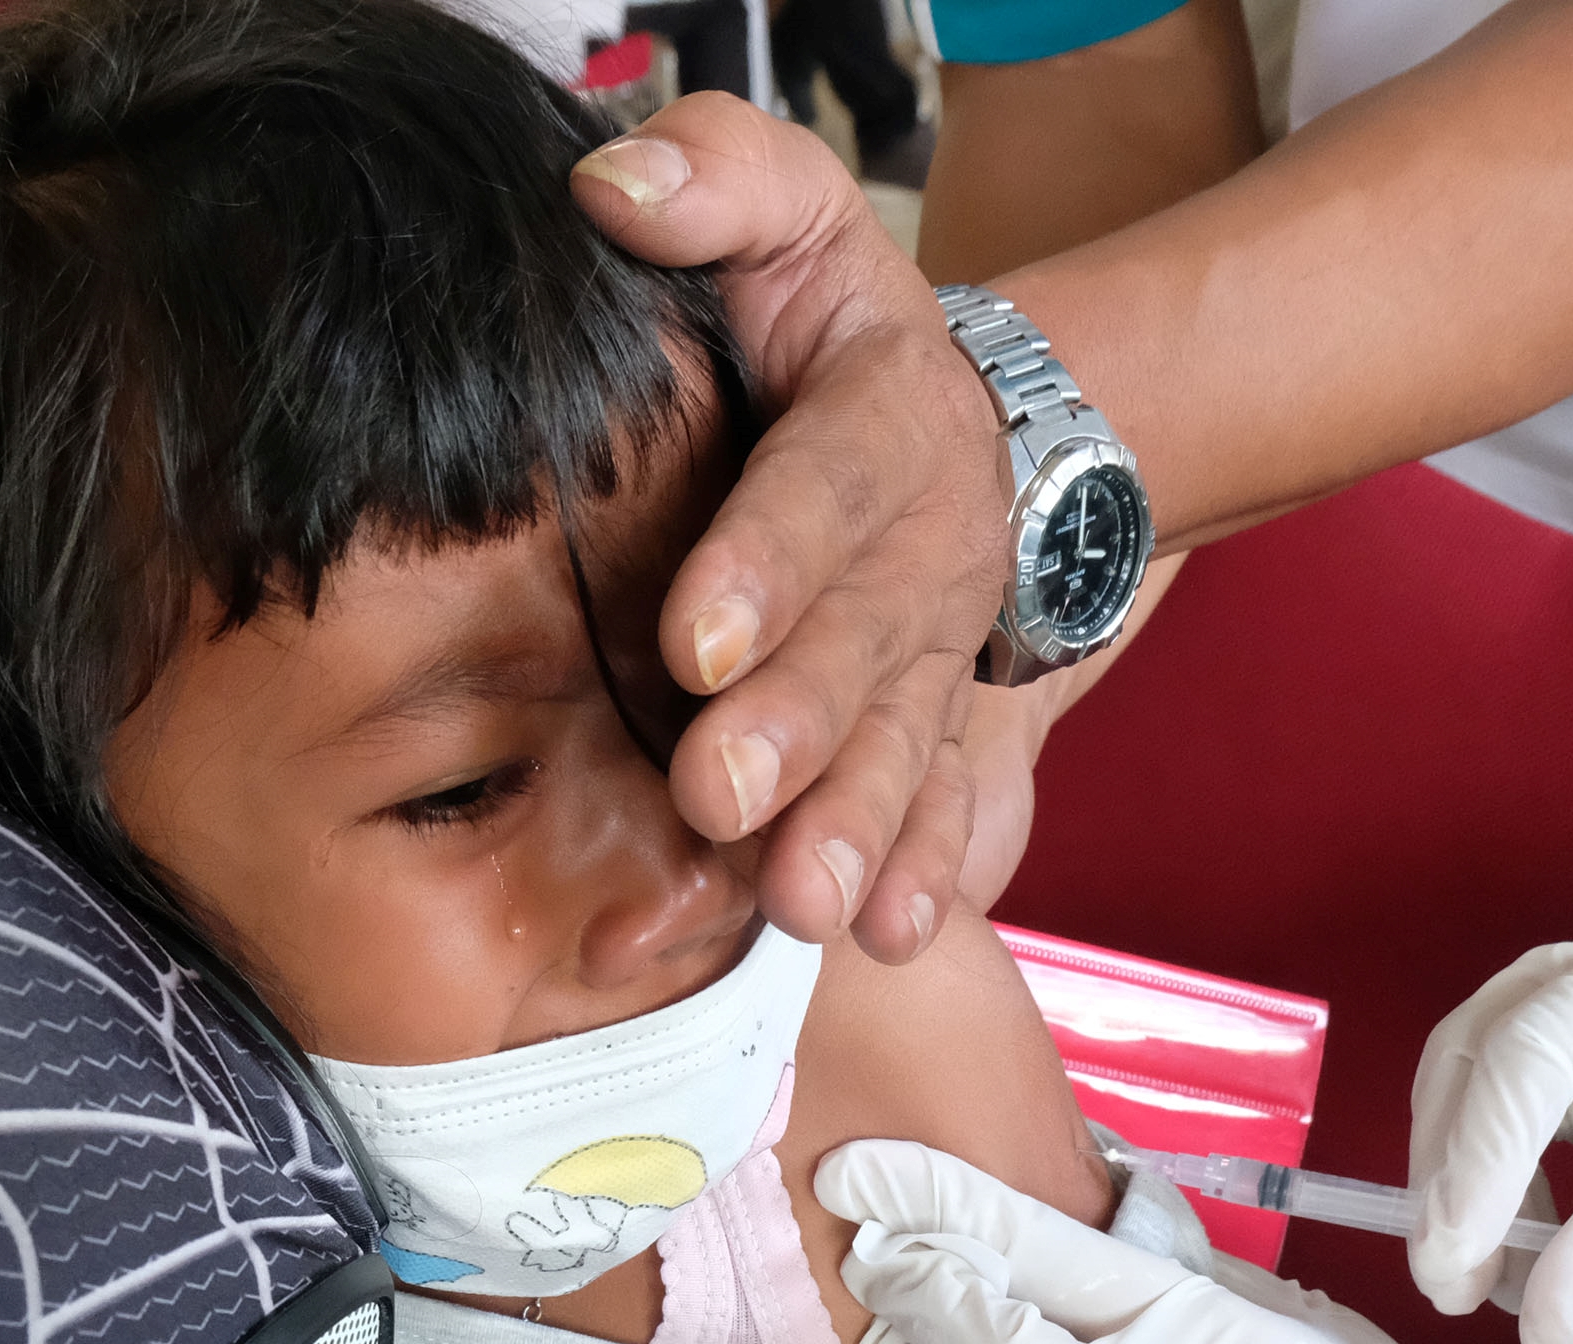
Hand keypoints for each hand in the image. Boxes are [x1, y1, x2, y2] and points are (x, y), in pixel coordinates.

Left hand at [574, 96, 1010, 964]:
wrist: (960, 423)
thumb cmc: (824, 323)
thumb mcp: (791, 214)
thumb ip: (715, 180)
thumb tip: (611, 190)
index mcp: (882, 422)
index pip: (822, 491)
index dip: (765, 567)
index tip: (691, 642)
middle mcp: (922, 553)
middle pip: (861, 648)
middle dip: (795, 730)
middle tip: (719, 797)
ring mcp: (936, 657)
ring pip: (902, 749)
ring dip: (857, 830)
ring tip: (805, 904)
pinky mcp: (940, 731)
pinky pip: (945, 809)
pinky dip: (923, 875)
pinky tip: (885, 933)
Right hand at [1408, 887, 1572, 1343]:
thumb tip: (1533, 1336)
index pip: (1529, 1047)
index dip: (1473, 1159)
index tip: (1452, 1267)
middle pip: (1488, 1048)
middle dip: (1453, 1165)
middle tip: (1451, 1283)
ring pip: (1500, 1079)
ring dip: (1474, 1176)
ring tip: (1490, 1277)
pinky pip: (1545, 1112)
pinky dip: (1518, 1180)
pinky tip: (1535, 1246)